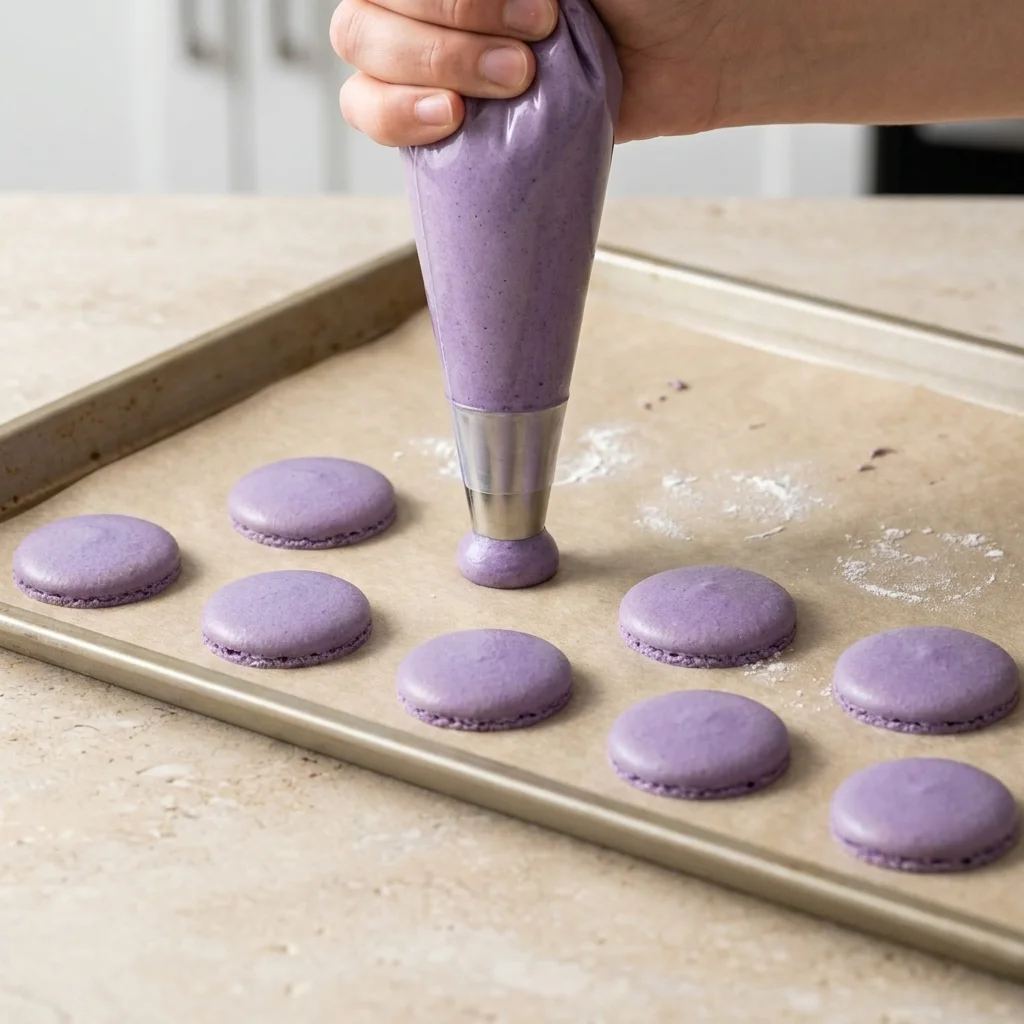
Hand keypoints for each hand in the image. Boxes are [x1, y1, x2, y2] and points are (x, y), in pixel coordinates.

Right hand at [329, 0, 732, 145]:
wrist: (699, 49)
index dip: (448, 1)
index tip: (537, 11)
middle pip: (364, 16)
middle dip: (445, 42)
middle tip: (526, 59)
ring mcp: (434, 50)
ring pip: (362, 60)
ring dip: (427, 74)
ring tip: (511, 86)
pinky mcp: (447, 113)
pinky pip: (374, 113)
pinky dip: (397, 119)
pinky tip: (449, 120)